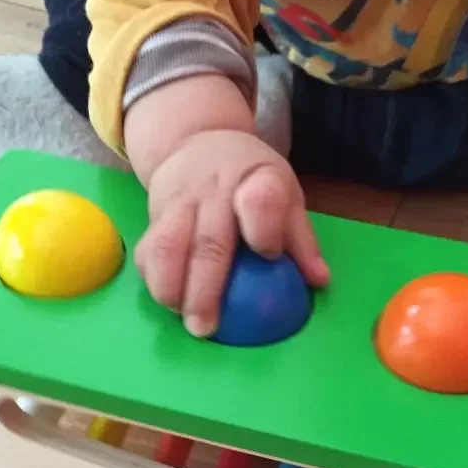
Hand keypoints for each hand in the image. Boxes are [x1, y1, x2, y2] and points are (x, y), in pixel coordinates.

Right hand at [135, 129, 328, 336]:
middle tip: (206, 328)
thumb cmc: (250, 176)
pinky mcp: (155, 212)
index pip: (260, 201)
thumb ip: (300, 238)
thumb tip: (319, 280)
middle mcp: (215, 189)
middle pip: (208, 241)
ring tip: (181, 316)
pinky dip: (153, 277)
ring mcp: (180, 200)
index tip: (269, 255)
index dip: (263, 230)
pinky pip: (148, 248)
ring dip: (170, 287)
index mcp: (255, 179)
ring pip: (167, 246)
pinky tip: (167, 298)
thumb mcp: (283, 192)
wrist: (198, 140)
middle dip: (205, 290)